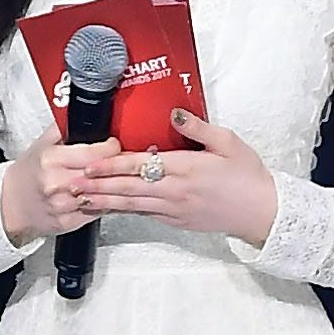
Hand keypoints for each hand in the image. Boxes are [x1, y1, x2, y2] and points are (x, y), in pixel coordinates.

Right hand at [0, 133, 123, 244]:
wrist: (9, 203)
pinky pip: (100, 211)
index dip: (112, 147)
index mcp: (51, 160)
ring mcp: (63, 205)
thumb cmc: (30, 172)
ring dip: (119, 185)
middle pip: (103, 173)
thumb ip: (65, 127)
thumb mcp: (43, 144)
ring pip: (104, 194)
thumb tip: (87, 113)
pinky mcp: (69, 222)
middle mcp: (56, 183)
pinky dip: (111, 202)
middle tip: (129, 160)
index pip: (96, 152)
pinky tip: (116, 195)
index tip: (116, 145)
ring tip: (128, 176)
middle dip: (120, 165)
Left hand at [73, 109, 280, 246]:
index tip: (89, 164)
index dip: (111, 165)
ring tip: (80, 198)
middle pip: (127, 188)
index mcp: (185, 168)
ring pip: (130, 205)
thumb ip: (198, 128)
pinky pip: (143, 214)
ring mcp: (173, 209)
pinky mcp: (176, 221)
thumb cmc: (248, 176)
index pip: (139, 165)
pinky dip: (123, 211)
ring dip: (103, 201)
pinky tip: (109, 208)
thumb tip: (173, 113)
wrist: (263, 212)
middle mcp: (174, 191)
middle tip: (70, 184)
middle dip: (97, 186)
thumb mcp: (229, 143)